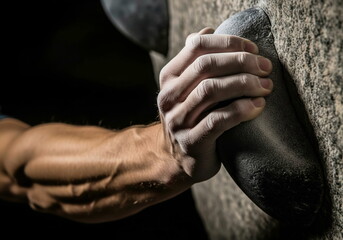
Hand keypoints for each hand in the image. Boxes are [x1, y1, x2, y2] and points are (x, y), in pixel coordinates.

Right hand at [158, 28, 272, 181]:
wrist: (176, 158)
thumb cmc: (190, 117)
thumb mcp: (186, 88)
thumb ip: (195, 62)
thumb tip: (208, 30)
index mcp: (169, 78)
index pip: (196, 47)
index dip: (228, 43)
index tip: (253, 49)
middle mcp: (169, 96)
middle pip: (205, 67)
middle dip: (240, 62)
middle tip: (265, 67)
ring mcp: (178, 120)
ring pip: (211, 91)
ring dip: (244, 84)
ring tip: (265, 86)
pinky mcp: (191, 142)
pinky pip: (218, 120)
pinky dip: (241, 110)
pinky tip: (258, 106)